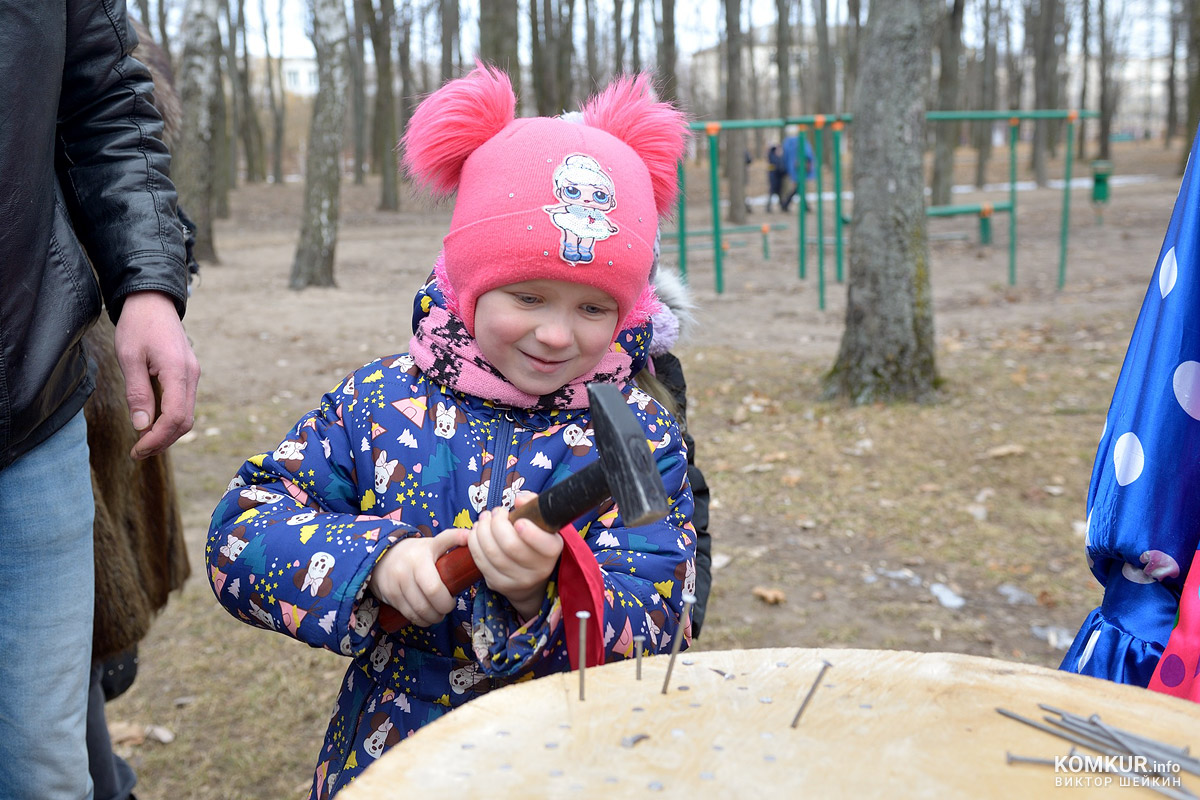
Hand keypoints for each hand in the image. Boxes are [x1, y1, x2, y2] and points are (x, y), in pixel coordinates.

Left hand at [113, 291, 199, 458]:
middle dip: (163, 441)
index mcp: (177, 372)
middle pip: (184, 421)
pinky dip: (170, 419)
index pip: (175, 417)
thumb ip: (137, 392)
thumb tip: (141, 425)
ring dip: (167, 432)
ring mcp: (192, 375)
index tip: (137, 450)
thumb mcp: (129, 357)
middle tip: (138, 452)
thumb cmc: (138, 325)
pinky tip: (152, 422)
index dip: (157, 439)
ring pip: (186, 414)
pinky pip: (183, 403)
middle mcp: (191, 376)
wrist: (153, 301)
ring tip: (143, 441)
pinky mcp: (188, 374)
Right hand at [368, 528, 468, 626]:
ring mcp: (394, 586)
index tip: (453, 600)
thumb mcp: (433, 543)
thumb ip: (451, 538)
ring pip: (417, 613)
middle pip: (426, 605)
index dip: (446, 601)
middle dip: (441, 612)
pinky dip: (420, 620)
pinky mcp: (388, 596)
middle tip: (447, 608)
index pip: (434, 589)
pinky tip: (426, 617)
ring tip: (438, 614)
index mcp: (419, 560)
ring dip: (431, 618)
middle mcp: (404, 573)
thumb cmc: (417, 552)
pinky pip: (407, 615)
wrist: (384, 554)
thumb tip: (469, 535)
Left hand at [468, 493, 563, 619]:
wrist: (529, 576)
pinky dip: (474, 543)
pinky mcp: (498, 584)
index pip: (545, 545)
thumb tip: (519, 499)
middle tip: (496, 512)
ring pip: (492, 553)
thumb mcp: (541, 522)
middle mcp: (538, 570)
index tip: (518, 521)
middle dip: (497, 524)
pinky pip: (481, 562)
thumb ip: (533, 504)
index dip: (530, 533)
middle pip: (511, 546)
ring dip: (482, 530)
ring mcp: (517, 580)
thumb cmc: (534, 540)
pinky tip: (476, 532)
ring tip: (484, 519)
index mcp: (552, 551)